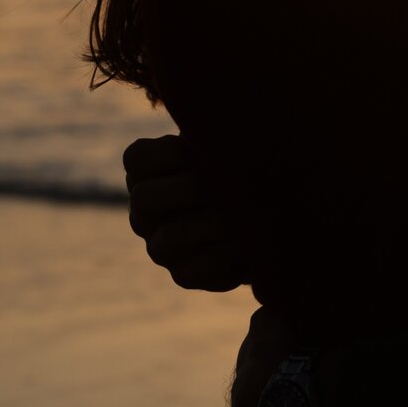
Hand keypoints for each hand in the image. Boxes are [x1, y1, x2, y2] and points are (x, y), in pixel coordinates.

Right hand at [123, 133, 253, 292]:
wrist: (271, 211)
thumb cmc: (243, 165)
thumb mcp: (226, 142)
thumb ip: (214, 133)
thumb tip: (219, 132)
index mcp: (146, 174)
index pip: (136, 159)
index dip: (168, 153)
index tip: (199, 149)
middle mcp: (145, 212)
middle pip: (145, 199)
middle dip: (189, 188)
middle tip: (223, 184)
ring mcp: (160, 246)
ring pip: (167, 241)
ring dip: (208, 225)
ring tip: (242, 214)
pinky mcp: (184, 274)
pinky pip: (192, 272)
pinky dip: (222, 258)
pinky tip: (248, 243)